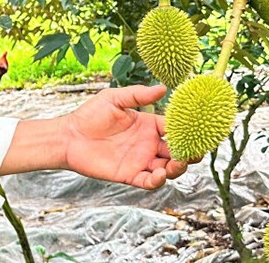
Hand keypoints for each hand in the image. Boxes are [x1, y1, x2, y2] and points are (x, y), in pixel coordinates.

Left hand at [60, 84, 192, 188]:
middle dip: (189, 153)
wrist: (69, 136)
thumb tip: (163, 88)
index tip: (198, 130)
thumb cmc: (90, 115)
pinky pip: (149, 181)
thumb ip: (138, 95)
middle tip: (196, 152)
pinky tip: (160, 174)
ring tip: (177, 163)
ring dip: (177, 168)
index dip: (187, 130)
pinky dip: (158, 180)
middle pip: (177, 151)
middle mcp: (148, 144)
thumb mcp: (114, 99)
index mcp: (148, 125)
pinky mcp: (130, 175)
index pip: (174, 128)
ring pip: (168, 168)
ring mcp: (140, 160)